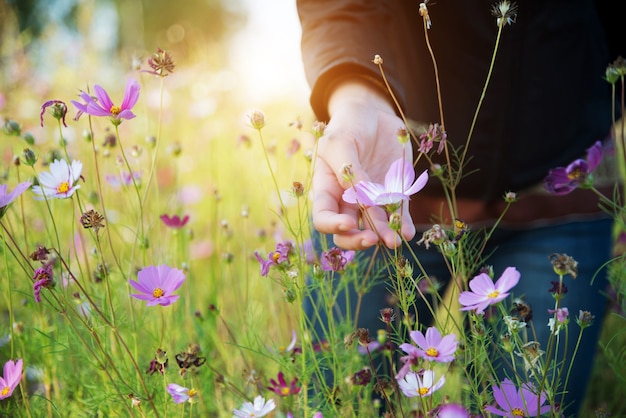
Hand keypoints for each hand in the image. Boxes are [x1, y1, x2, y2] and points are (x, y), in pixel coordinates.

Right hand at [312, 80, 414, 249]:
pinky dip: (402, 224)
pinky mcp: (393, 193)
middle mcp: (347, 200)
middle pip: (346, 232)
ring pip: (374, 227)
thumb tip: (358, 195)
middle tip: (371, 238)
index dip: (333, 225)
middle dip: (357, 239)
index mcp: (327, 189)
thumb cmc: (347, 126)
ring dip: (384, 235)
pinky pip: (397, 214)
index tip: (349, 222)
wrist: (372, 113)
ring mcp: (371, 199)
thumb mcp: (339, 142)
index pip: (323, 217)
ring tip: (395, 240)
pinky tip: (408, 232)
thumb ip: (347, 168)